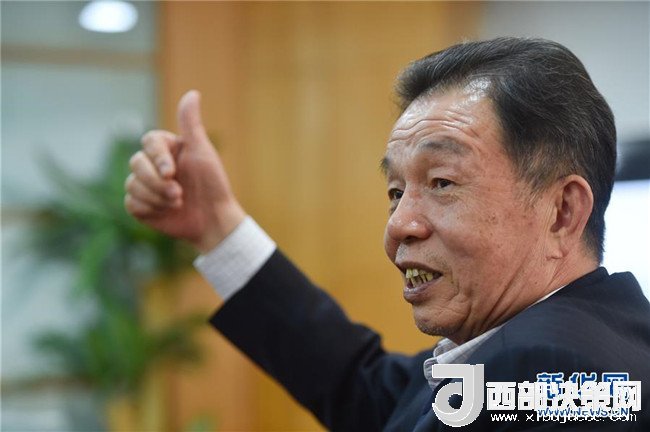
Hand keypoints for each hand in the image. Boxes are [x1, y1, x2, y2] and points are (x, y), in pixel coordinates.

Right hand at [125, 90, 245, 252]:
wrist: (214, 220)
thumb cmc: (212, 184)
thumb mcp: (203, 152)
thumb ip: (191, 124)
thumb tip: (193, 93)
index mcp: (167, 149)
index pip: (149, 142)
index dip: (157, 157)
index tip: (172, 173)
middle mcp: (153, 165)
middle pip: (136, 163)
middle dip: (157, 182)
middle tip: (179, 194)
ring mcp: (144, 185)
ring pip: (132, 184)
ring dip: (156, 197)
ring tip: (178, 203)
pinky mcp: (140, 206)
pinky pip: (131, 203)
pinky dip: (150, 209)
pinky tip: (167, 212)